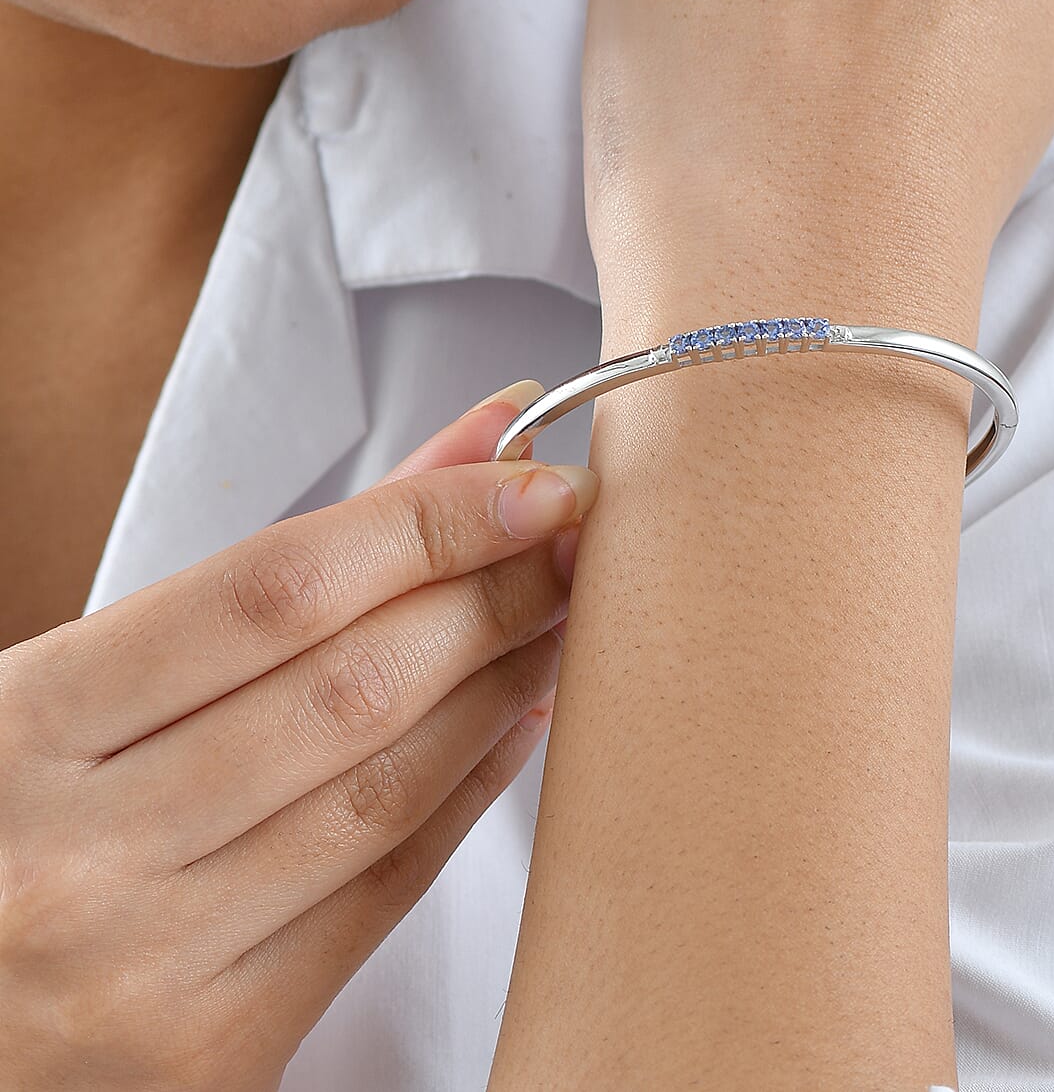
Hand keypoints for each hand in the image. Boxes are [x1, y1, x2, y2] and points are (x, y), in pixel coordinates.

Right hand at [0, 383, 595, 1091]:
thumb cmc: (17, 817)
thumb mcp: (92, 676)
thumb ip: (286, 562)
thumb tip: (469, 446)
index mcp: (26, 728)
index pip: (277, 591)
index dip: (432, 523)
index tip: (537, 484)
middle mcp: (78, 855)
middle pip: (354, 687)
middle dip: (494, 595)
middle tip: (575, 543)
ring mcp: (144, 968)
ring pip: (387, 790)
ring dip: (503, 685)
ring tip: (561, 618)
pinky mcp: (210, 1055)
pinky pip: (384, 891)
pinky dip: (470, 790)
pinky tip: (517, 722)